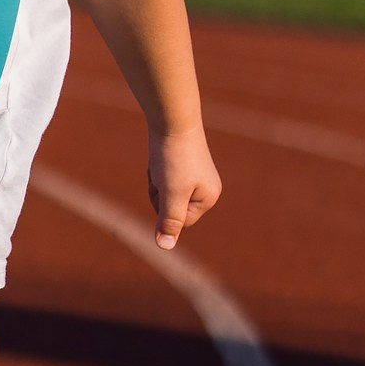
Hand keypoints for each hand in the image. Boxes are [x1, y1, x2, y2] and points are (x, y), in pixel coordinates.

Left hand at [148, 123, 221, 249]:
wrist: (172, 119)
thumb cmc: (173, 158)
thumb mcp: (170, 193)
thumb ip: (169, 220)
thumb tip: (165, 246)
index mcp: (209, 198)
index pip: (178, 221)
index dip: (164, 206)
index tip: (166, 185)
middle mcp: (205, 188)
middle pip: (170, 208)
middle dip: (159, 193)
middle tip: (162, 172)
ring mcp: (195, 176)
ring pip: (163, 192)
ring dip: (155, 181)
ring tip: (161, 163)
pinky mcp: (183, 164)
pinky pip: (162, 177)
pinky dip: (155, 169)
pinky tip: (159, 157)